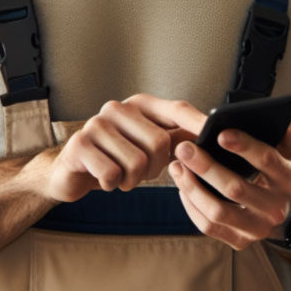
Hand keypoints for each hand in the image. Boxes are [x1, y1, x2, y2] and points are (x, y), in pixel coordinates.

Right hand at [37, 94, 204, 202]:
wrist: (71, 172)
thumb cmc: (118, 159)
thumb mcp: (149, 148)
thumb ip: (178, 140)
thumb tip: (213, 139)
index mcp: (141, 105)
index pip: (178, 109)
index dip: (199, 123)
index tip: (219, 136)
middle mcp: (118, 108)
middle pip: (160, 143)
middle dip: (155, 168)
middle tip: (141, 172)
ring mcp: (96, 124)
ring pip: (137, 162)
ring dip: (133, 180)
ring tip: (121, 175)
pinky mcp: (79, 144)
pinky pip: (113, 174)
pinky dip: (112, 185)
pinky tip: (104, 179)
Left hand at [168, 111, 290, 251]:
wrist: (285, 212)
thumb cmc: (281, 175)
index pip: (267, 161)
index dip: (244, 146)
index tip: (220, 133)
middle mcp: (276, 210)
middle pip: (235, 189)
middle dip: (206, 166)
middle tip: (184, 148)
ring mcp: (257, 229)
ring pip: (218, 211)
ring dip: (192, 188)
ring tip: (176, 166)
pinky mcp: (240, 241)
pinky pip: (208, 226)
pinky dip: (191, 206)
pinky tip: (182, 187)